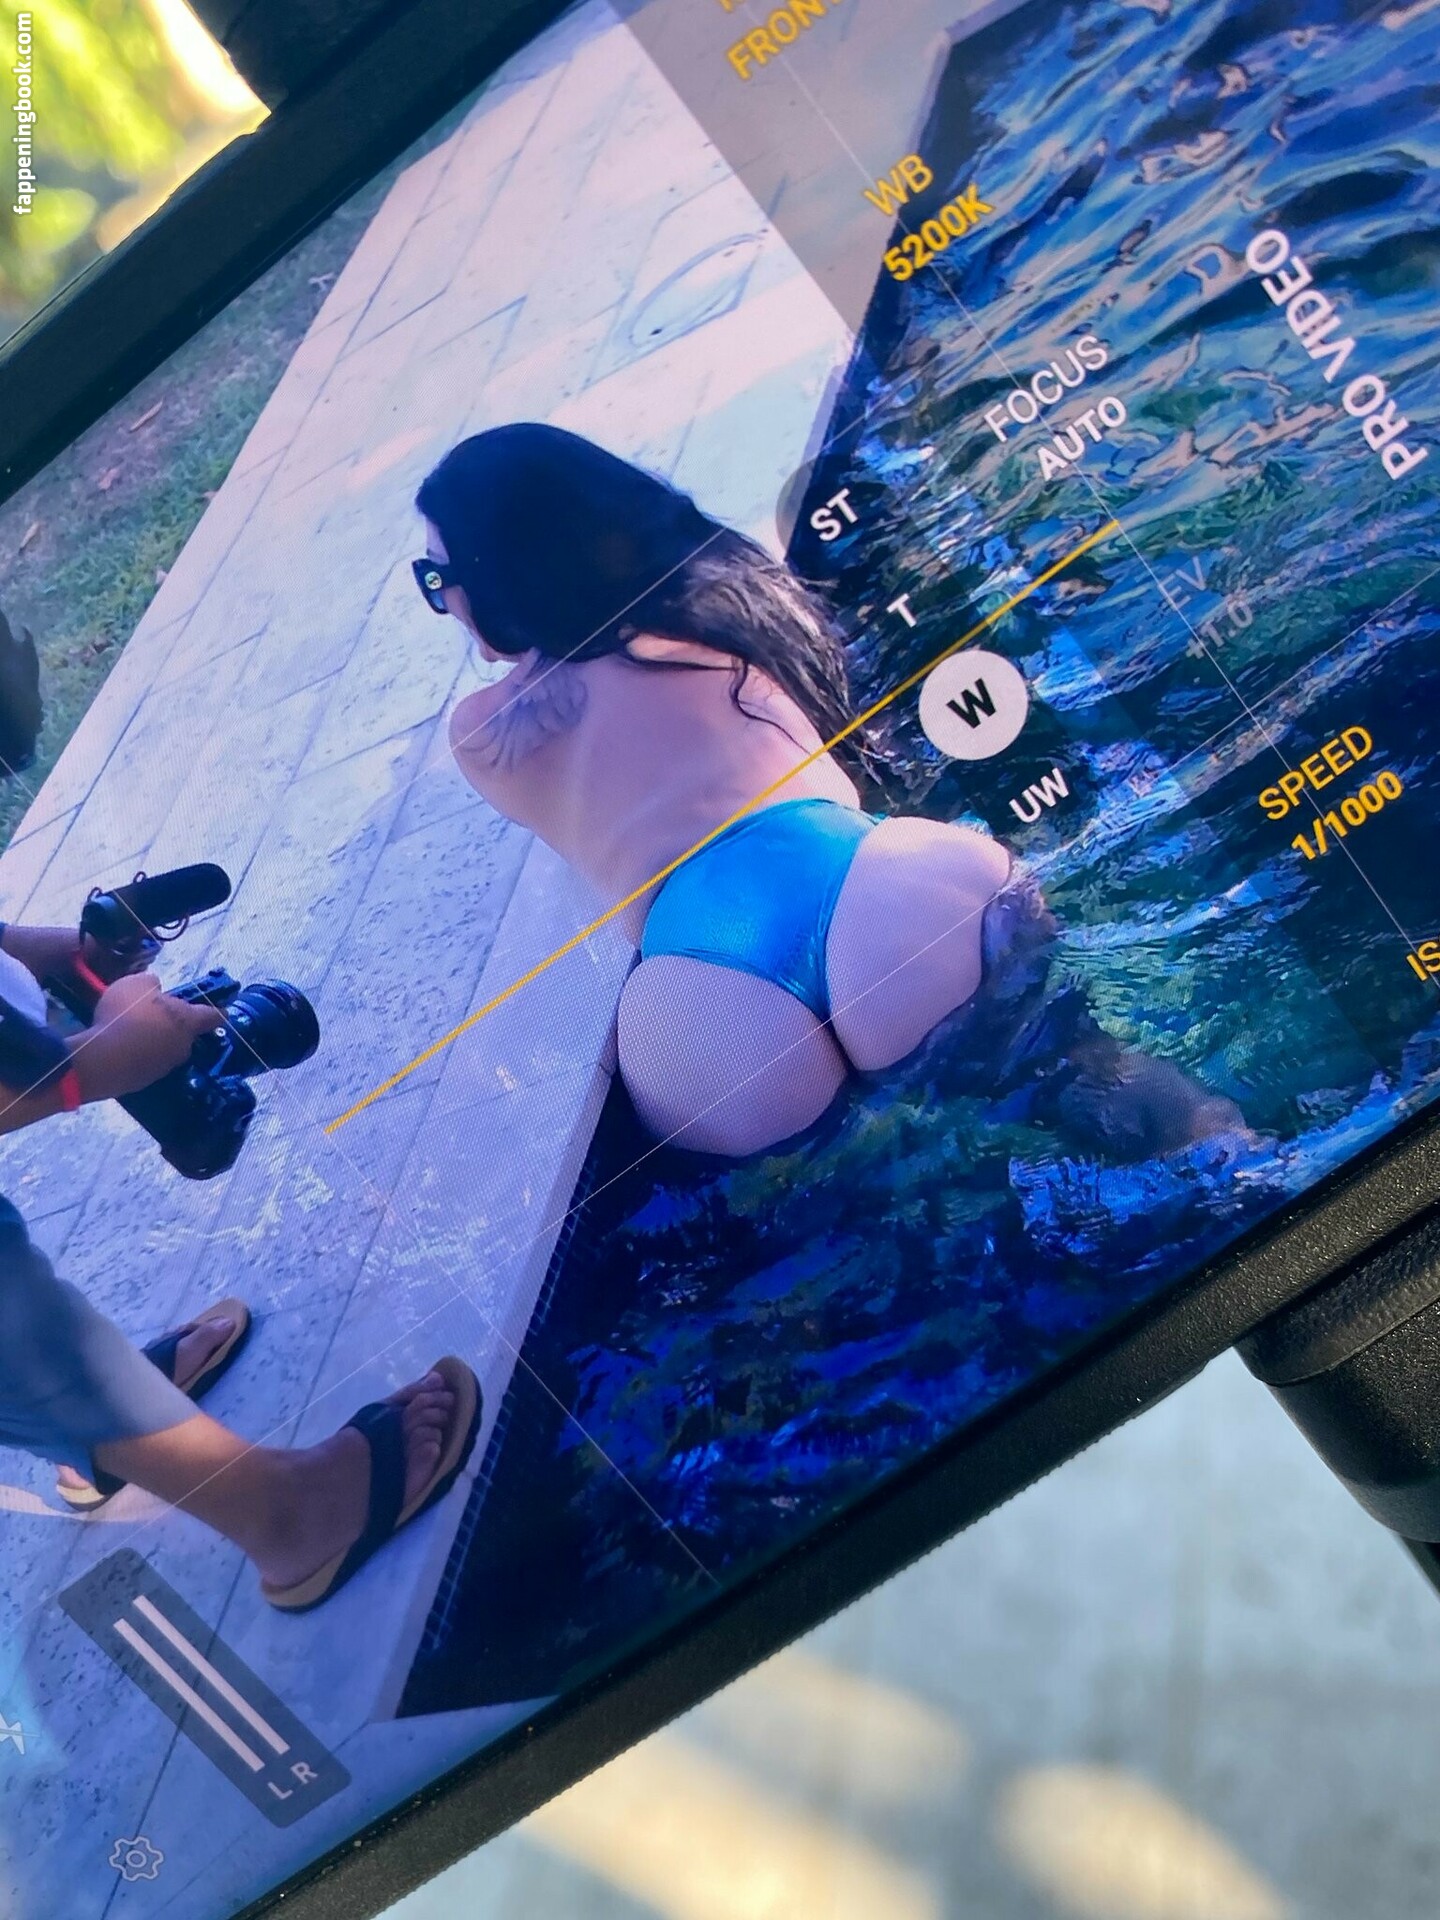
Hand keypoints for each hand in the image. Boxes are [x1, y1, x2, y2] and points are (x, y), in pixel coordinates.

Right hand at [72, 973, 222, 1101]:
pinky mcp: (145, 1082)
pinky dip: (137, 1057)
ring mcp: (165, 1067)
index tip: (224, 1012)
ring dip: (154, 1042)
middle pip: (185, 1034)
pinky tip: (120, 1050)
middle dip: (173, 1026)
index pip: (211, 1015)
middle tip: (154, 1018)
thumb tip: (156, 988)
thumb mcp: (136, 984)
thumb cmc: (126, 1014)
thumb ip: (150, 983)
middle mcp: (183, 1046)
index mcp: (187, 1020)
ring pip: (165, 1050)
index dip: (217, 1011)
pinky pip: (145, 1064)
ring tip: (131, 1034)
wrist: (103, 1059)